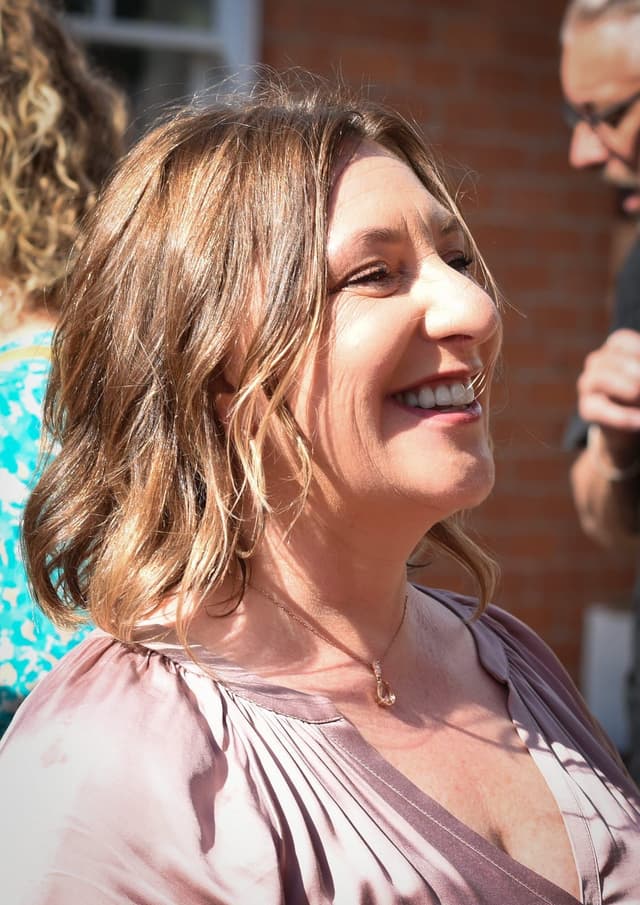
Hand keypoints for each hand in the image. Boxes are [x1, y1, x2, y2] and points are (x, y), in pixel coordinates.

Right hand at [577, 330, 639, 453]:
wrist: (632, 422)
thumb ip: (639, 373)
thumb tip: (638, 385)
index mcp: (613, 350)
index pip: (620, 341)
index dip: (636, 350)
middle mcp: (596, 363)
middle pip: (610, 360)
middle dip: (635, 371)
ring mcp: (588, 385)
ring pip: (599, 378)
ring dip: (624, 388)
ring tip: (639, 396)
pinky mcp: (587, 409)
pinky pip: (599, 409)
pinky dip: (622, 416)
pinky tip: (639, 421)